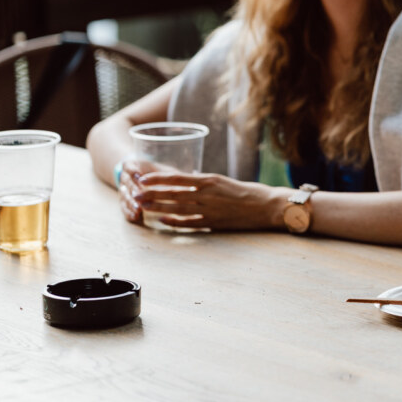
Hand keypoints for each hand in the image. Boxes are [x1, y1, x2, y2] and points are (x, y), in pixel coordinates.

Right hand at [117, 154, 159, 224]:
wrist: (142, 178)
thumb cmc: (157, 172)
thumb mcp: (161, 169)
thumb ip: (166, 173)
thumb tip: (184, 177)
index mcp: (131, 166)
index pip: (129, 168)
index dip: (133, 172)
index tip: (140, 177)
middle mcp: (124, 178)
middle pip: (126, 183)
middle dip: (133, 189)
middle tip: (138, 195)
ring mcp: (122, 190)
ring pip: (124, 196)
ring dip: (130, 203)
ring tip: (138, 209)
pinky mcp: (123, 201)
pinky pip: (124, 207)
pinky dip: (129, 212)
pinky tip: (135, 217)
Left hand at [132, 171, 279, 230]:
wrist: (266, 206)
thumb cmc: (248, 192)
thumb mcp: (224, 182)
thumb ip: (205, 183)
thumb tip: (189, 181)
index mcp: (210, 180)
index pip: (178, 178)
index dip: (158, 179)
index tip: (143, 179)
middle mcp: (207, 194)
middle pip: (173, 194)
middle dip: (152, 194)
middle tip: (135, 194)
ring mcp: (209, 209)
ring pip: (177, 208)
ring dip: (158, 208)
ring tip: (143, 207)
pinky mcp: (214, 223)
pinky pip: (189, 222)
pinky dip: (175, 222)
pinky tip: (163, 222)